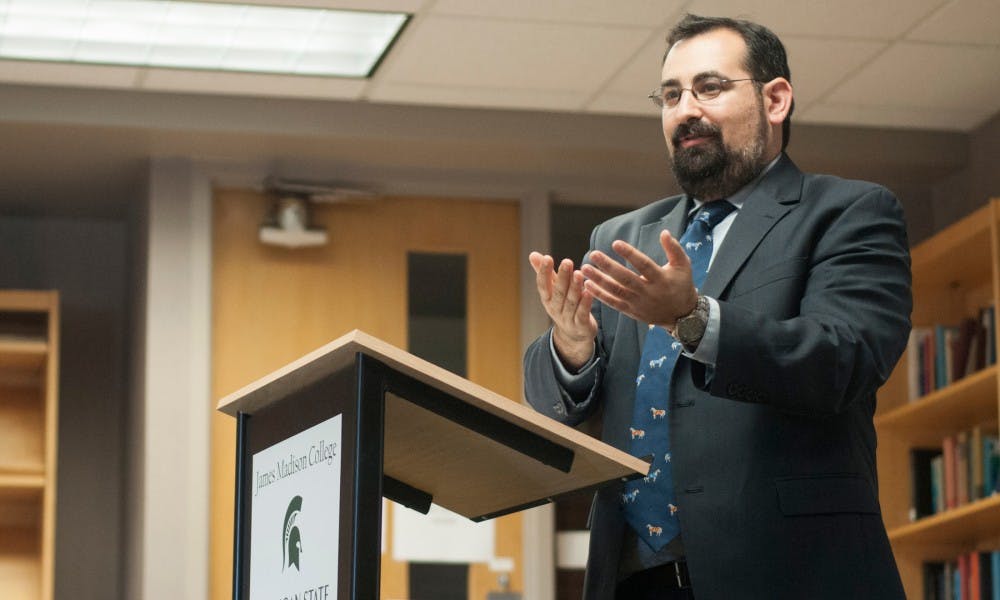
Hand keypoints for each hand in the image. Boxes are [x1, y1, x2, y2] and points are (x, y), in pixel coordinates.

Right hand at [529, 252, 597, 369]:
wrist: (574, 335)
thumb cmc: (563, 306)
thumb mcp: (553, 291)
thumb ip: (546, 273)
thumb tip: (532, 254)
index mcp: (547, 299)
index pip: (543, 285)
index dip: (543, 272)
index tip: (547, 258)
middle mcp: (555, 309)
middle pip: (558, 292)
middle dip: (562, 277)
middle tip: (567, 261)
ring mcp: (567, 318)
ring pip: (571, 302)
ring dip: (574, 288)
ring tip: (579, 273)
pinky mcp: (580, 325)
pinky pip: (582, 314)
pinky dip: (585, 303)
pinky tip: (589, 292)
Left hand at [580, 230, 697, 326]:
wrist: (682, 315)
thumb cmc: (682, 285)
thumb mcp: (683, 266)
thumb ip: (674, 248)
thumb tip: (664, 232)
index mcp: (661, 279)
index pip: (643, 265)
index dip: (630, 254)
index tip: (615, 243)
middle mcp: (648, 292)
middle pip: (625, 279)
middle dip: (608, 267)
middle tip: (593, 254)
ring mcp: (638, 303)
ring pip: (616, 291)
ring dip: (599, 280)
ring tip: (584, 268)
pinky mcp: (631, 311)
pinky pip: (613, 303)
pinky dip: (599, 295)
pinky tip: (587, 284)